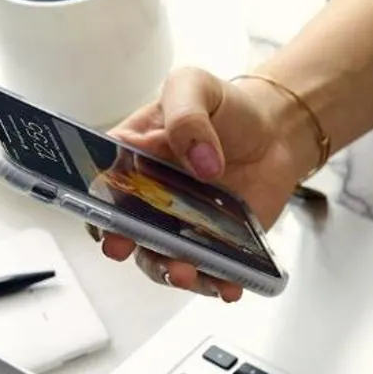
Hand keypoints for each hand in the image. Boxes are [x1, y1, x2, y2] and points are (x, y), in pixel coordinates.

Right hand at [97, 67, 316, 300]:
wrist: (275, 129)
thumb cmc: (224, 107)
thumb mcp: (196, 87)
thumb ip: (187, 116)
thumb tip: (199, 160)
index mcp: (131, 159)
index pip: (101, 189)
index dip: (97, 209)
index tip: (103, 221)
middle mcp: (150, 199)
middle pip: (129, 233)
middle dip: (129, 247)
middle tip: (132, 248)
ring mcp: (182, 225)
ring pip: (165, 259)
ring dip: (171, 272)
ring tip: (186, 272)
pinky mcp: (217, 243)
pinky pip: (211, 270)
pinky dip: (219, 282)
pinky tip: (229, 286)